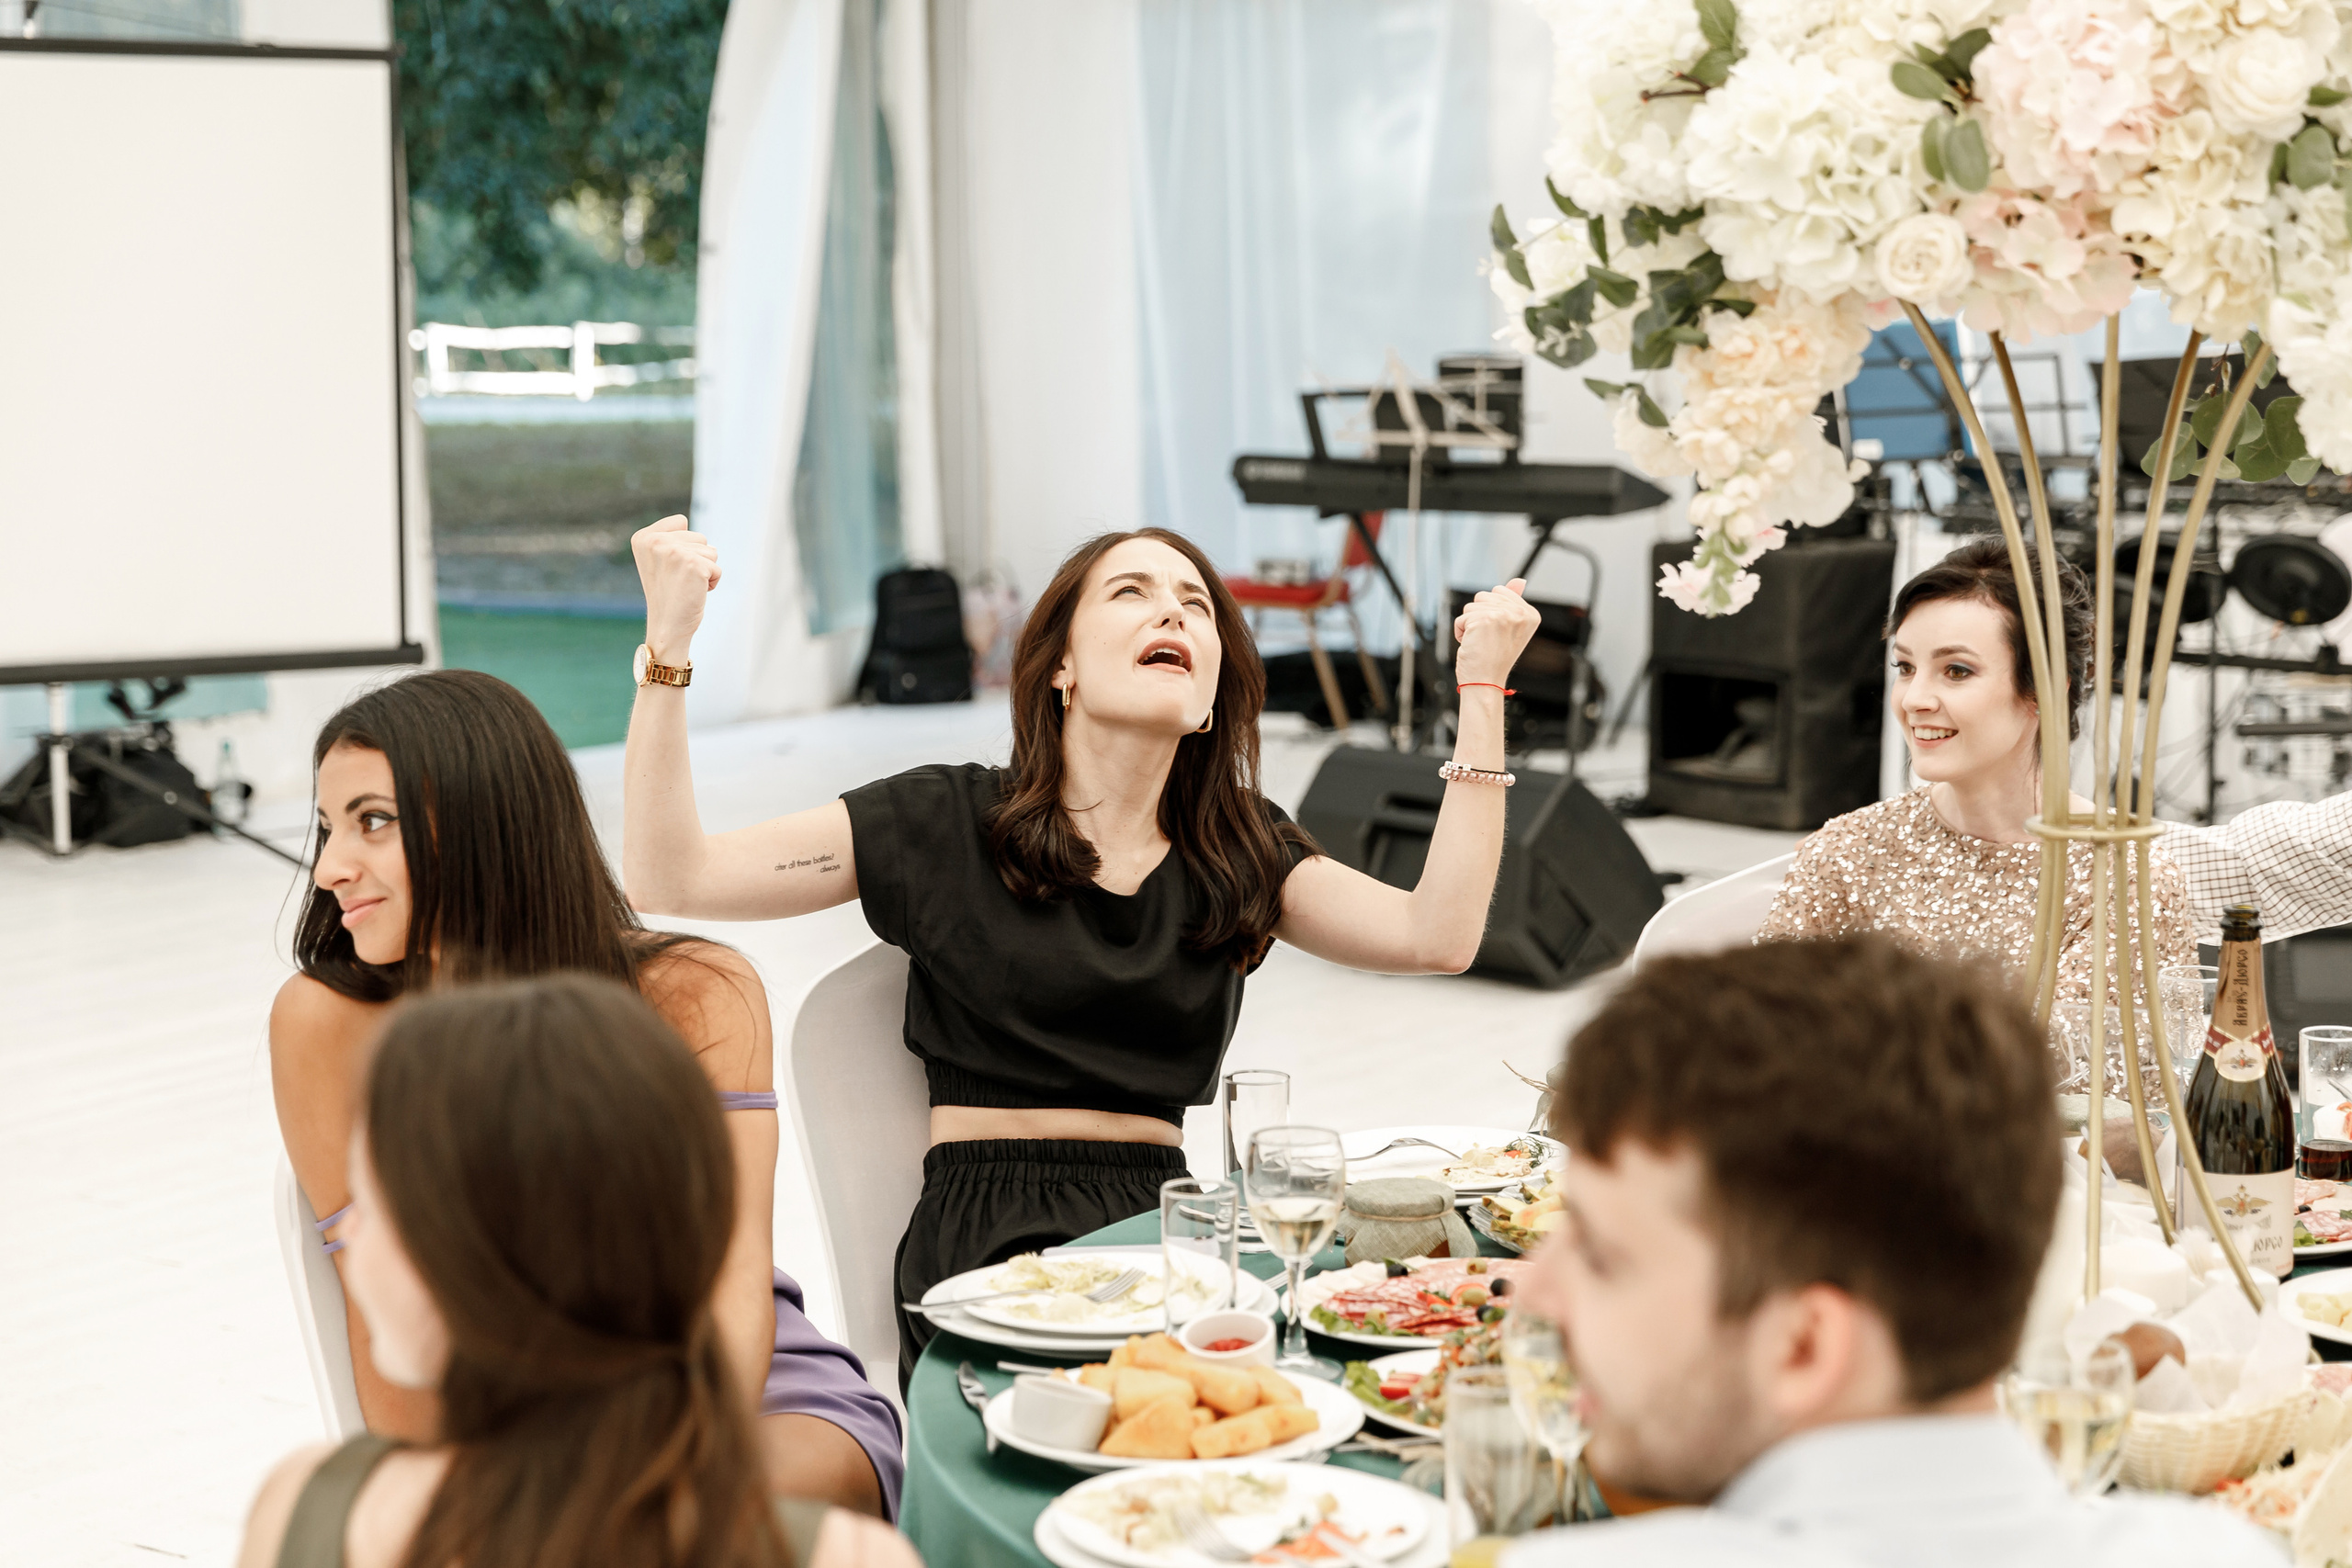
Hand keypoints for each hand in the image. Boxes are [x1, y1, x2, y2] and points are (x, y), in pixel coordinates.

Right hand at [633, 515, 720, 661]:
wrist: (667, 626)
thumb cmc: (668, 594)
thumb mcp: (659, 560)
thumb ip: (671, 539)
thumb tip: (694, 530)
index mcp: (643, 537)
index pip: (681, 522)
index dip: (684, 546)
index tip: (669, 567)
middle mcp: (655, 541)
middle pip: (699, 536)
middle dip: (697, 558)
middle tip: (679, 580)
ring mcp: (674, 552)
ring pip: (711, 551)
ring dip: (705, 570)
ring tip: (686, 585)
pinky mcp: (693, 565)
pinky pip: (717, 568)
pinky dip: (712, 582)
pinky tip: (695, 592)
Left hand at [1452, 577, 1539, 689]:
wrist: (1486, 683)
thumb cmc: (1495, 659)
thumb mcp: (1509, 628)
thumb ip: (1514, 601)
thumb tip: (1519, 581)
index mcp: (1531, 614)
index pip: (1499, 591)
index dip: (1491, 612)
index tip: (1499, 633)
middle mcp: (1521, 613)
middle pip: (1484, 596)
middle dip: (1479, 617)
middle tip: (1489, 640)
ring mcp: (1503, 615)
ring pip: (1471, 606)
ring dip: (1469, 625)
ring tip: (1481, 643)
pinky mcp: (1484, 620)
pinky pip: (1461, 618)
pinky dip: (1461, 632)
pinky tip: (1472, 645)